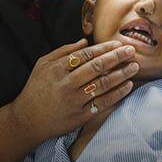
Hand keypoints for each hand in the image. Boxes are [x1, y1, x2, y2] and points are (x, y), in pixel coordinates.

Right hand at [11, 38, 137, 142]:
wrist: (27, 120)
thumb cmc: (35, 89)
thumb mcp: (43, 65)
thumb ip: (63, 51)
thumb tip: (85, 41)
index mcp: (57, 69)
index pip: (85, 55)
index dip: (103, 48)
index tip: (118, 44)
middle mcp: (66, 85)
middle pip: (96, 68)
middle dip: (116, 58)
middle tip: (131, 51)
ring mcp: (74, 102)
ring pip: (102, 85)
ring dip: (121, 75)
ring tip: (134, 67)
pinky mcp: (80, 117)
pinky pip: (103, 104)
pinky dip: (117, 95)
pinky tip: (127, 86)